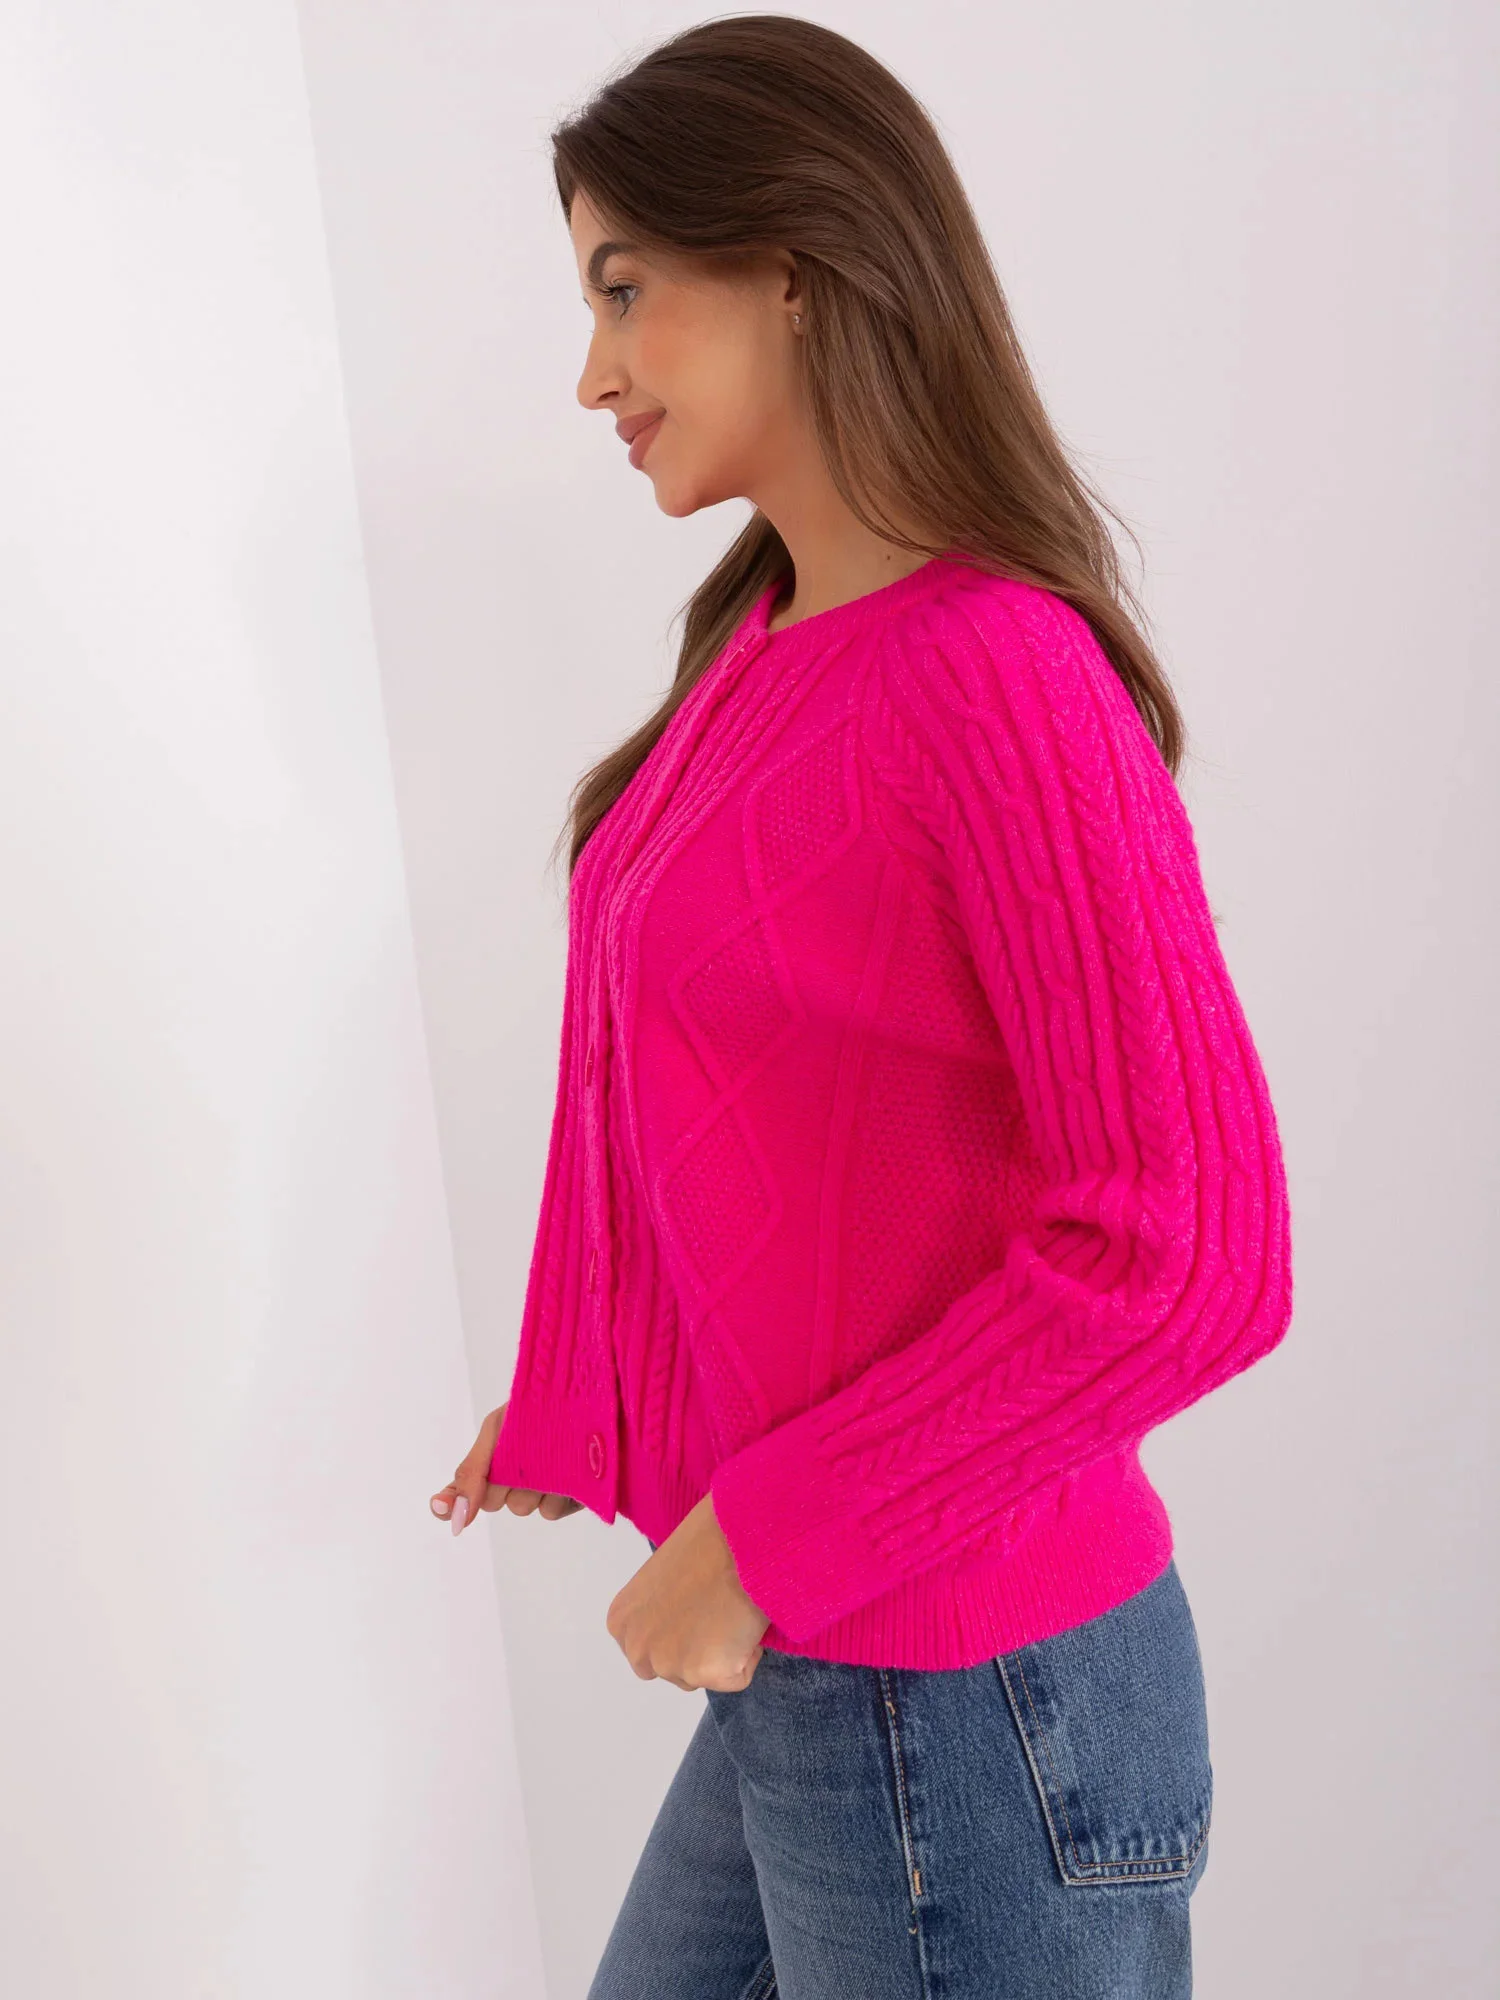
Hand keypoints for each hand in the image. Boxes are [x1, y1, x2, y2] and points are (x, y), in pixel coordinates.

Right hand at [431, 1400, 584, 1537]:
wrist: (588, 1392)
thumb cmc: (537, 1405)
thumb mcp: (497, 1428)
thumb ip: (470, 1469)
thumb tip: (438, 1509)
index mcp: (493, 1455)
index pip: (463, 1487)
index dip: (451, 1502)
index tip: (444, 1510)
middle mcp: (515, 1478)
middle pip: (492, 1502)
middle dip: (502, 1480)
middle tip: (520, 1449)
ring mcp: (543, 1490)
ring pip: (522, 1507)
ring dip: (533, 1484)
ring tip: (552, 1450)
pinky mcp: (570, 1500)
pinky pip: (550, 1511)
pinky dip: (557, 1493)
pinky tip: (570, 1469)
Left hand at [605, 1489, 769, 1691]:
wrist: (738, 1535)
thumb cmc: (706, 1540)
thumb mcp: (662, 1578)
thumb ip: (660, 1609)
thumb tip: (681, 1621)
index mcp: (621, 1621)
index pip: (651, 1649)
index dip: (682, 1629)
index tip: (698, 1603)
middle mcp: (636, 1648)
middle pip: (674, 1670)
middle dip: (699, 1651)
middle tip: (718, 1610)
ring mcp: (669, 1665)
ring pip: (705, 1676)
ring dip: (725, 1652)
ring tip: (731, 1609)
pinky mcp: (705, 1674)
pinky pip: (738, 1676)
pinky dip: (749, 1653)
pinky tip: (743, 1619)